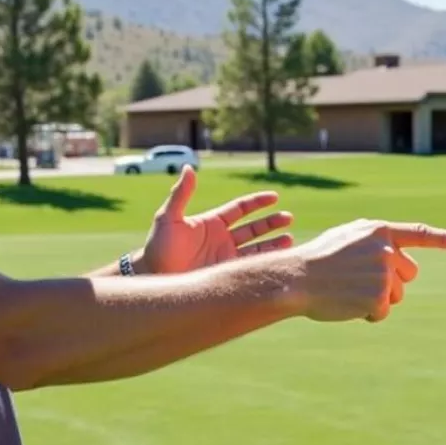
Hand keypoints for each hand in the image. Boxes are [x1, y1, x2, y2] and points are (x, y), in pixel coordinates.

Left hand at [140, 166, 293, 274]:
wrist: (154, 277)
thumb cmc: (158, 247)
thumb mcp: (169, 218)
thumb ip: (181, 194)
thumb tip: (189, 168)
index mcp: (211, 223)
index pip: (240, 209)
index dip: (257, 203)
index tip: (274, 197)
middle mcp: (221, 239)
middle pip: (253, 227)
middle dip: (271, 223)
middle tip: (289, 218)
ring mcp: (225, 258)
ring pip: (256, 248)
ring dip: (273, 243)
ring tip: (291, 239)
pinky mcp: (225, 275)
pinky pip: (250, 267)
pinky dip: (265, 263)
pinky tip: (279, 260)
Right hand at [290, 218, 445, 322]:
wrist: (296, 278)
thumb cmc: (316, 260)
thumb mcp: (345, 238)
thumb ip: (372, 241)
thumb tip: (394, 254)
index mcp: (378, 231)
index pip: (418, 234)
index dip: (441, 239)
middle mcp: (385, 249)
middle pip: (408, 274)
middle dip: (391, 282)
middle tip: (360, 282)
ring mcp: (384, 273)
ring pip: (396, 295)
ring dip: (377, 299)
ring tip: (348, 291)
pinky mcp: (378, 296)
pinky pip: (382, 312)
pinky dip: (367, 314)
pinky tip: (347, 305)